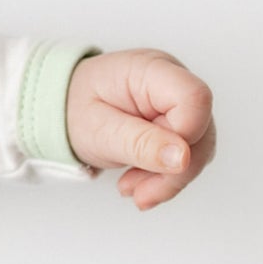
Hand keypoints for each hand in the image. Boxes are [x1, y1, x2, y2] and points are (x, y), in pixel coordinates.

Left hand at [66, 49, 215, 209]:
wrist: (62, 109)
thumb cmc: (74, 109)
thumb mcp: (98, 130)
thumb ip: (139, 143)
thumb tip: (184, 158)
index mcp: (150, 69)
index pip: (193, 98)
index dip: (186, 134)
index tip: (158, 162)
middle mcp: (172, 82)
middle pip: (200, 129)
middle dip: (175, 170)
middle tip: (138, 193)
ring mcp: (177, 103)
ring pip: (198, 148)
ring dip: (168, 178)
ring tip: (130, 190)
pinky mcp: (178, 123)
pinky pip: (187, 155)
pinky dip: (165, 177)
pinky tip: (138, 185)